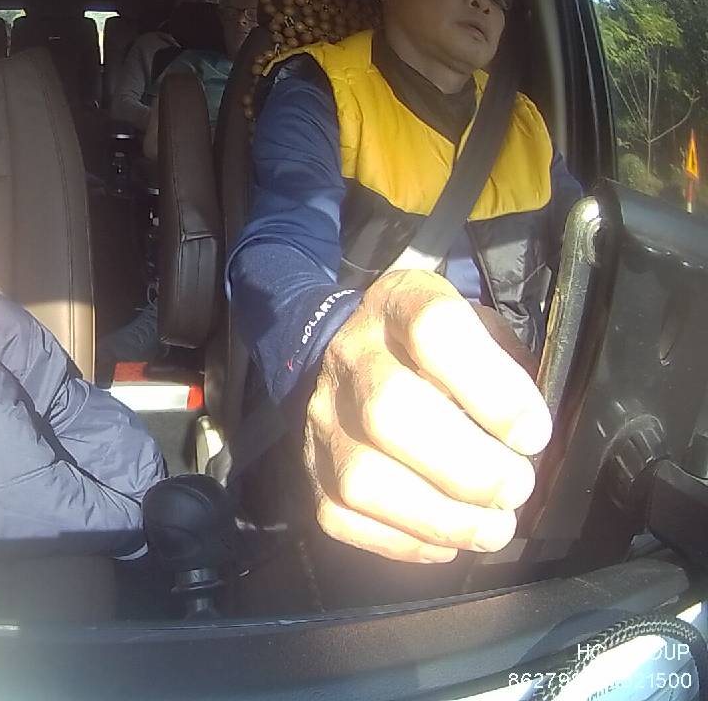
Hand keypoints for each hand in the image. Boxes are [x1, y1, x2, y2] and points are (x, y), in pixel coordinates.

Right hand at [303, 270, 550, 562]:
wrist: (353, 353)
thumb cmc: (442, 351)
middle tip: (517, 488)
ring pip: (362, 478)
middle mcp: (349, 356)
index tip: (532, 434)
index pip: (433, 330)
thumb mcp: (483, 331)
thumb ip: (512, 371)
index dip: (490, 389)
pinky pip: (343, 516)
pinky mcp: (311, 469)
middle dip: (467, 467)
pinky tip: (446, 541)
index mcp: (398, 304)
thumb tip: (535, 443)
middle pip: (389, 411)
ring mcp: (322, 417)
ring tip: (492, 528)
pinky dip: (402, 541)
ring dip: (439, 516)